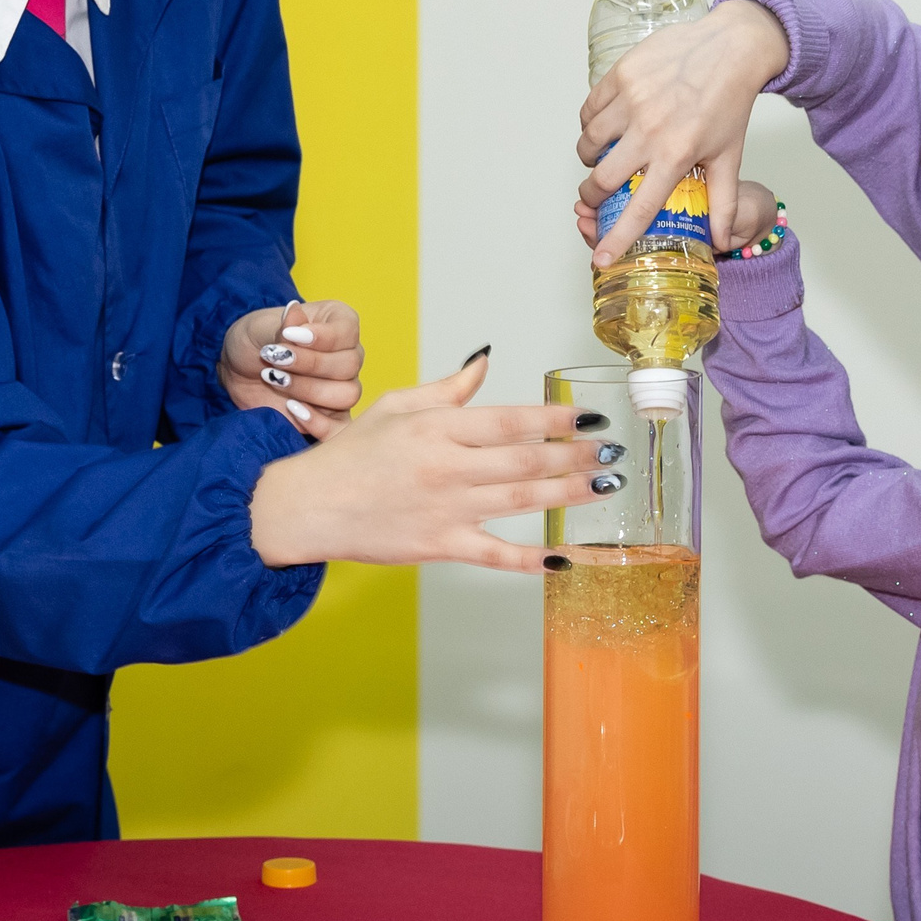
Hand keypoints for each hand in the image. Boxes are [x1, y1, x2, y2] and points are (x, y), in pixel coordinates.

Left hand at [222, 300, 361, 435]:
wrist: (238, 370)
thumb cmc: (255, 339)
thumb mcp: (261, 326)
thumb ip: (282, 325)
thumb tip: (295, 313)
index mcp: (338, 323)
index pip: (347, 331)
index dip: (321, 337)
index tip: (287, 336)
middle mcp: (347, 354)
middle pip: (349, 365)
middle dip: (309, 364)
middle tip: (276, 361)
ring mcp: (341, 386)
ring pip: (348, 394)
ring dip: (310, 390)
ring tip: (277, 381)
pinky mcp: (330, 416)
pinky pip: (342, 427)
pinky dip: (321, 423)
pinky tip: (293, 409)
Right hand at [247, 352, 623, 574]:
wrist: (307, 505)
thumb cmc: (350, 454)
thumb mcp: (396, 407)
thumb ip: (447, 389)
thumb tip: (484, 361)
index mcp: (437, 428)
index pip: (509, 421)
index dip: (555, 419)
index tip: (589, 417)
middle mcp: (446, 467)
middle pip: (524, 461)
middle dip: (574, 456)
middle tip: (613, 453)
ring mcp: (445, 509)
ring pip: (519, 502)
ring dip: (566, 494)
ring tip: (603, 487)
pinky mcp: (438, 546)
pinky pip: (493, 555)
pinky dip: (528, 559)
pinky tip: (563, 557)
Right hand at [575, 0, 790, 265]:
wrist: (731, 47)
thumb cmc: (730, 102)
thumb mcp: (729, 155)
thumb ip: (723, 201)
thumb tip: (720, 239)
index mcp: (676, 155)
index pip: (640, 208)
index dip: (618, 238)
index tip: (602, 258)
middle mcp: (649, 130)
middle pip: (602, 178)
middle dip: (592, 193)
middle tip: (596, 193)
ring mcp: (632, 100)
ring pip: (588, 142)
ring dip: (590, 156)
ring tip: (602, 155)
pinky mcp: (621, 74)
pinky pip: (590, 108)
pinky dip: (590, 122)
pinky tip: (604, 124)